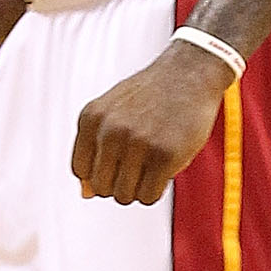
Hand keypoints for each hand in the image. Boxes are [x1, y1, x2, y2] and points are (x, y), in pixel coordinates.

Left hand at [71, 40, 230, 206]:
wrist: (190, 72)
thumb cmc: (150, 96)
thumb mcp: (112, 112)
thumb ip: (94, 148)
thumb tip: (86, 194)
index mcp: (91, 118)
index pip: (80, 171)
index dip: (101, 173)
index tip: (120, 160)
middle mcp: (109, 131)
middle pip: (101, 188)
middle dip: (119, 183)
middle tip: (139, 164)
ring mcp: (137, 143)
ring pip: (124, 196)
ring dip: (138, 188)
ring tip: (151, 166)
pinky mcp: (165, 156)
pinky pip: (148, 197)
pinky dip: (156, 190)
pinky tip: (164, 170)